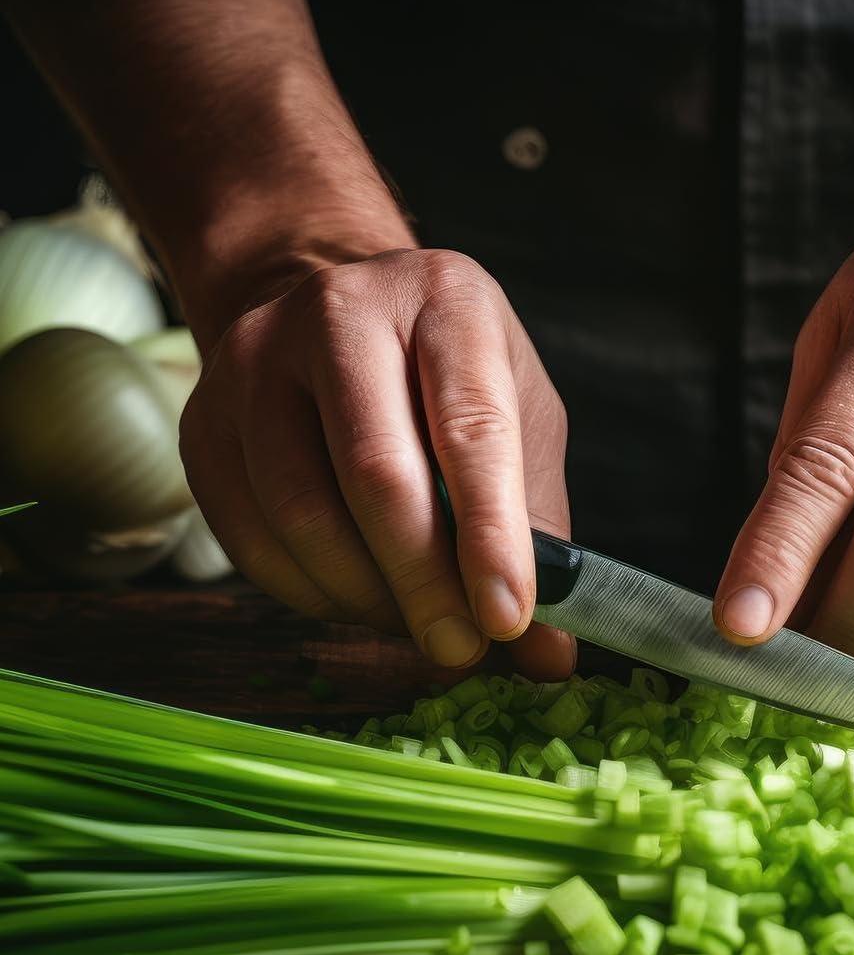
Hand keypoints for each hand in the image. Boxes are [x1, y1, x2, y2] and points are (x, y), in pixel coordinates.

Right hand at [180, 248, 574, 677]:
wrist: (338, 324)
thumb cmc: (447, 381)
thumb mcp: (520, 426)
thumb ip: (538, 533)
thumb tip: (548, 654)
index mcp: (446, 300)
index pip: (471, 427)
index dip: (491, 535)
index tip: (508, 618)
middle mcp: (341, 313)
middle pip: (376, 473)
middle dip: (424, 584)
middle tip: (459, 647)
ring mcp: (255, 360)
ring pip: (302, 512)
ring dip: (366, 597)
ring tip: (415, 623)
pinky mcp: (202, 419)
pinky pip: (250, 538)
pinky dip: (311, 594)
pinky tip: (359, 600)